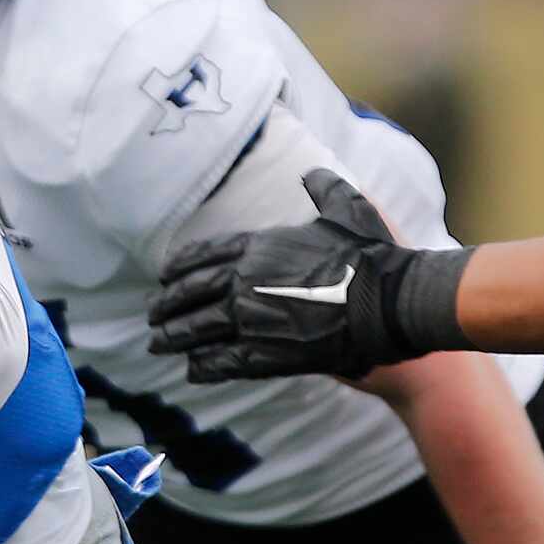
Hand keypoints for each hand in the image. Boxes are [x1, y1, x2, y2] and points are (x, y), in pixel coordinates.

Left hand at [148, 170, 422, 382]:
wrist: (392, 304)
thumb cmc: (373, 256)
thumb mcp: (349, 209)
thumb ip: (323, 189)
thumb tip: (311, 173)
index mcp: (260, 248)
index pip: (203, 256)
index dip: (178, 269)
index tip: (164, 277)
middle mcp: (246, 283)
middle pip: (190, 295)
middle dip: (166, 306)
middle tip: (151, 315)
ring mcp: (252, 320)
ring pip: (197, 330)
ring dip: (173, 338)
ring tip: (158, 344)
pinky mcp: (265, 354)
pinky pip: (221, 361)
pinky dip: (203, 366)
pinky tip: (192, 370)